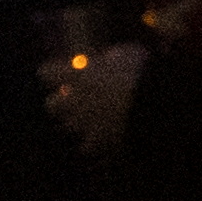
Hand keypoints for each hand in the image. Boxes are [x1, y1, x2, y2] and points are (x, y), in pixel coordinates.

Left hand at [41, 38, 148, 157]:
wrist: (155, 104)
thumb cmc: (141, 72)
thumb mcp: (125, 54)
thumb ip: (109, 59)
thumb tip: (106, 61)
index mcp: (77, 75)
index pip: (46, 74)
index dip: (53, 74)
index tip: (62, 73)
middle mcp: (72, 100)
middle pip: (51, 105)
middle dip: (61, 102)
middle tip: (76, 99)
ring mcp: (83, 123)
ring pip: (68, 126)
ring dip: (78, 121)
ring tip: (93, 119)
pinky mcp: (97, 142)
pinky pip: (87, 145)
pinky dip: (94, 142)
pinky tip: (104, 139)